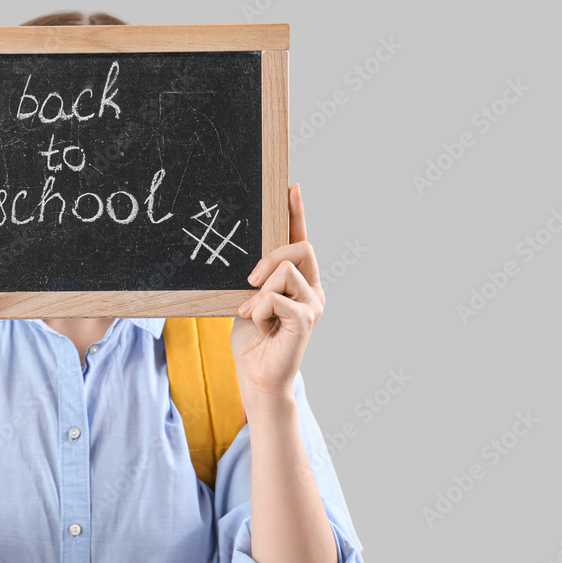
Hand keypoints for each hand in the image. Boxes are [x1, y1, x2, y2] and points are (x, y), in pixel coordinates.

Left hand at [231, 184, 324, 412]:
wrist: (256, 375)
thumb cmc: (252, 339)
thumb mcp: (249, 298)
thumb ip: (256, 278)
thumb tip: (250, 260)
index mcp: (299, 281)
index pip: (299, 239)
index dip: (296, 213)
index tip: (291, 187)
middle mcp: (312, 288)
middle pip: (300, 247)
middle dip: (271, 255)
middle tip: (250, 280)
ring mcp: (312, 304)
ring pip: (286, 270)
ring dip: (260, 291)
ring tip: (251, 312)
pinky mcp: (306, 320)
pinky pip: (278, 298)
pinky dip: (260, 308)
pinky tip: (257, 322)